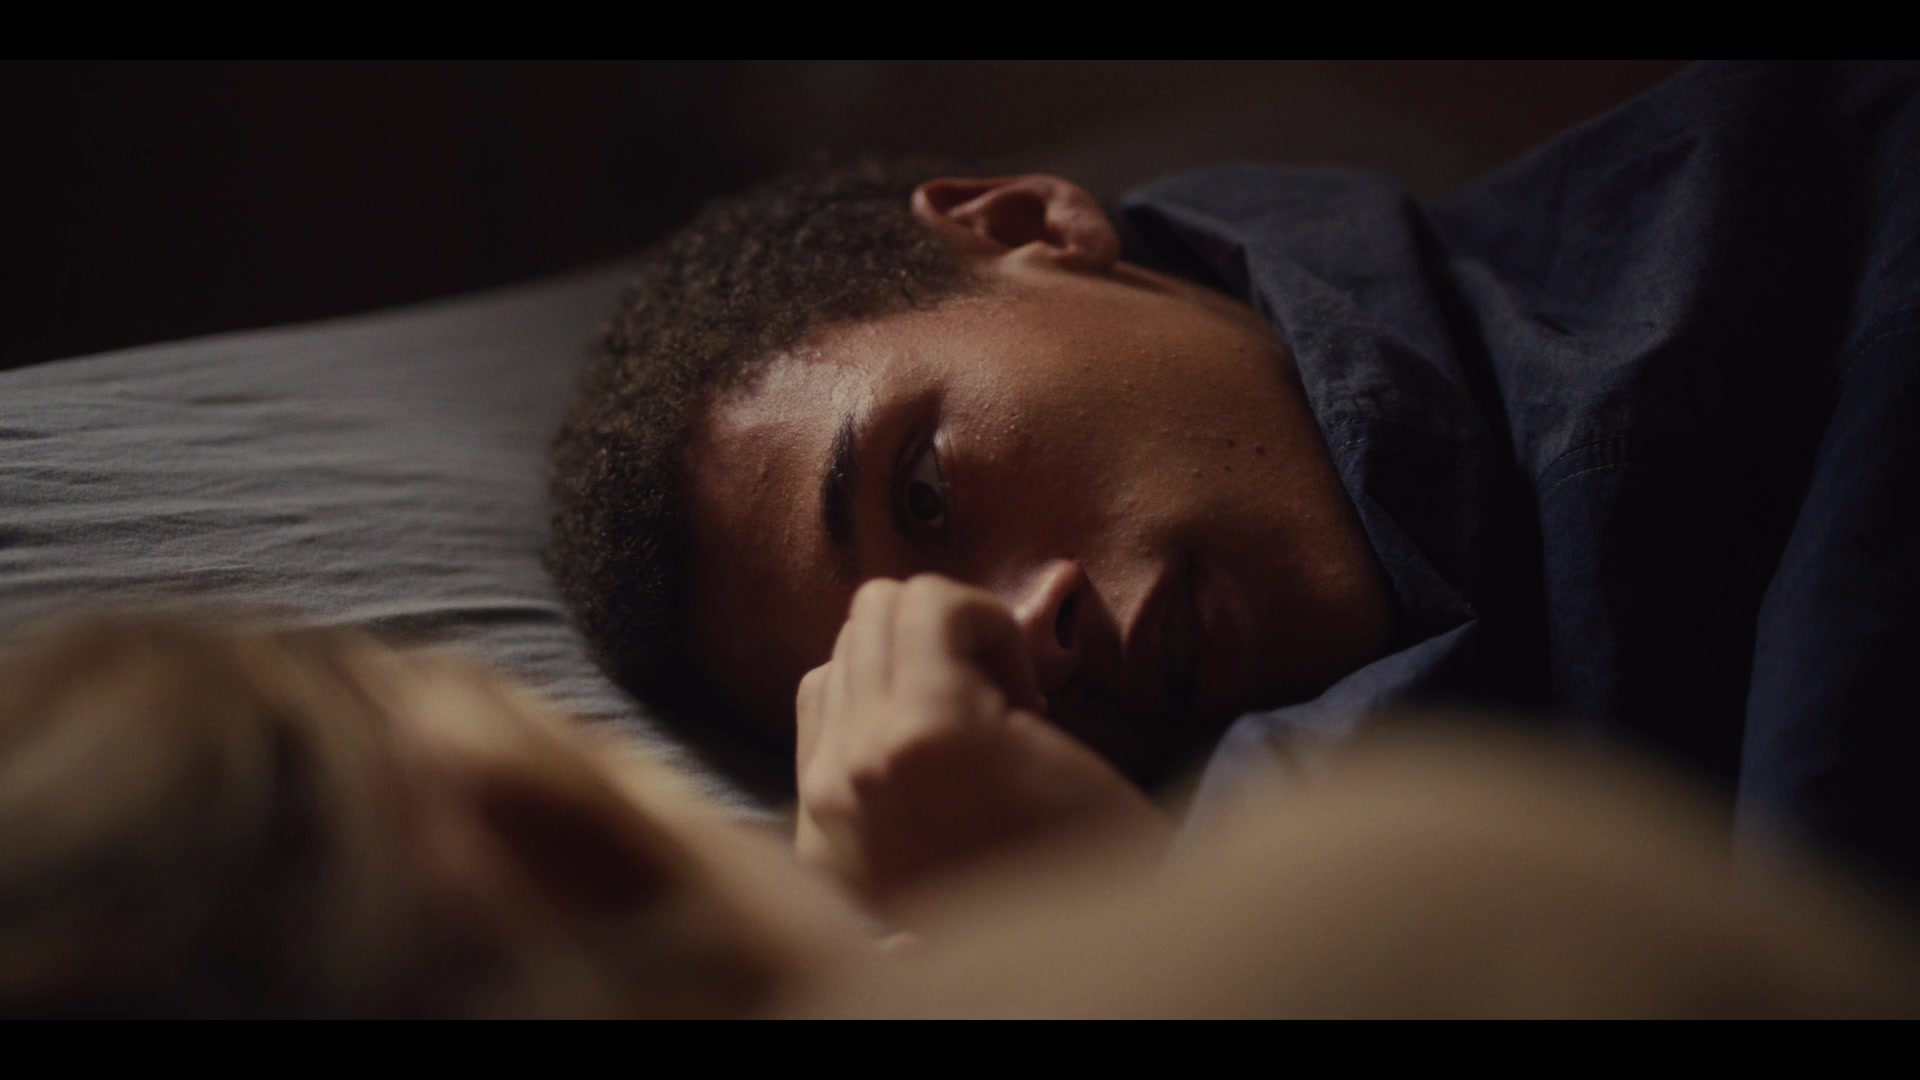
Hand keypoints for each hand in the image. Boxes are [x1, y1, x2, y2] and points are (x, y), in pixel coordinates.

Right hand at [794, 574, 1169, 904]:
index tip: (978, 731)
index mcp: (825, 830)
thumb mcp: (940, 847)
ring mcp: (867, 762)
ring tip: (1014, 707)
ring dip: (959, 632)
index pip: (822, 687)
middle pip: (852, 635)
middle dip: (933, 649)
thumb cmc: (1054, 895)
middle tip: (1002, 713)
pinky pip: (935, 604)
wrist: (1114, 964)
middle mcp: (828, 799)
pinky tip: (1033, 699)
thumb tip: (906, 660)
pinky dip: (992, 623)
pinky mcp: (929, 728)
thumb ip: (894, 775)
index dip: (909, 679)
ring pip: (882, 605)